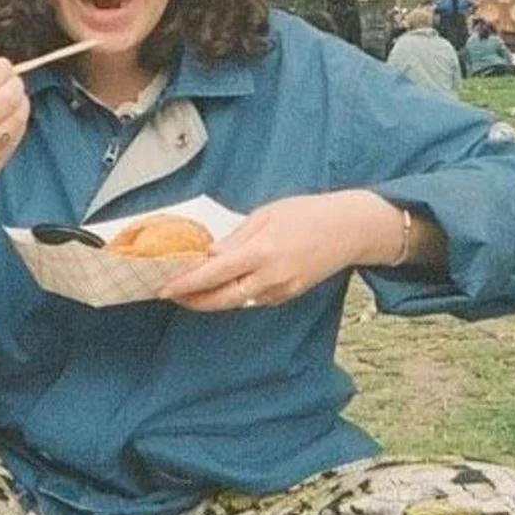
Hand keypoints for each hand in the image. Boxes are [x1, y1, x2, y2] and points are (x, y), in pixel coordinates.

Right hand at [0, 50, 29, 214]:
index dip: (1, 68)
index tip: (3, 65)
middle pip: (7, 96)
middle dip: (15, 82)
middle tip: (12, 79)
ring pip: (18, 114)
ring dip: (21, 100)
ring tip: (14, 95)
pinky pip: (18, 132)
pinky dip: (20, 118)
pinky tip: (14, 114)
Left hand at [159, 191, 400, 311]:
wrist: (349, 229)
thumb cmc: (307, 213)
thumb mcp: (266, 214)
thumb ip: (236, 238)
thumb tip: (210, 255)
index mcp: (260, 253)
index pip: (213, 274)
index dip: (186, 284)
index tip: (165, 287)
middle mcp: (270, 278)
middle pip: (221, 299)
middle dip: (193, 300)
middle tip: (171, 294)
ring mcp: (281, 290)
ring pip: (237, 301)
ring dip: (213, 297)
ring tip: (192, 287)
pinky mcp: (289, 295)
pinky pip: (254, 298)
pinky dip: (236, 293)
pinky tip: (225, 283)